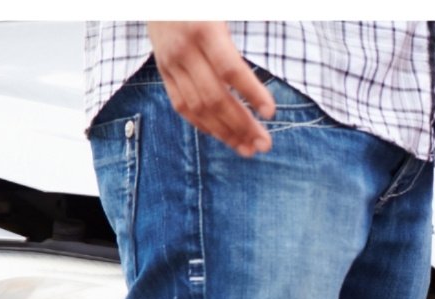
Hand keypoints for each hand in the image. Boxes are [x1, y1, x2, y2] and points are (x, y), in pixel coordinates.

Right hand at [146, 21, 275, 157]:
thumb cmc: (201, 4)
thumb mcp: (224, 10)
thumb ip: (244, 31)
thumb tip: (267, 49)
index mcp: (205, 30)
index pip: (230, 69)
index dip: (251, 92)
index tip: (271, 113)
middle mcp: (185, 50)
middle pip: (214, 96)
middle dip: (241, 124)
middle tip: (265, 144)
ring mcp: (170, 63)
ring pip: (197, 107)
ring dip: (225, 132)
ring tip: (248, 148)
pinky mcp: (163, 72)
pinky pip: (181, 105)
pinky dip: (203, 124)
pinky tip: (224, 136)